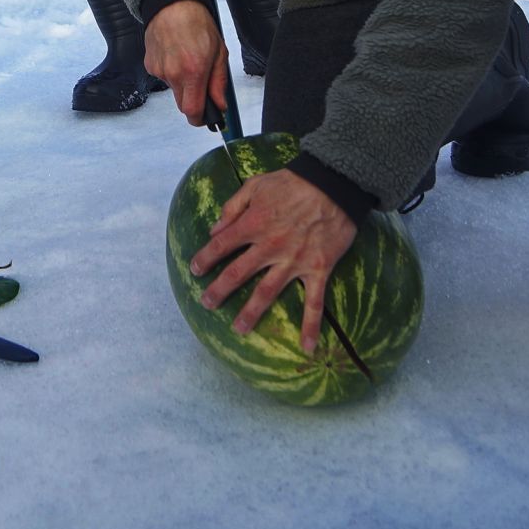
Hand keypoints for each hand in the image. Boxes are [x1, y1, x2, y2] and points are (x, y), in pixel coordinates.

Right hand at [144, 0, 230, 126]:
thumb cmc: (196, 23)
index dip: (201, 119)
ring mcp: (159, 70)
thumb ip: (218, 82)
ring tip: (188, 59)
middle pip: (182, 105)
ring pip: (174, 90)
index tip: (207, 118)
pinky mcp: (150, 65)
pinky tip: (176, 55)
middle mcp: (173, 74)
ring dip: (183, 83)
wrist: (172, 5)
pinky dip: (172, 72)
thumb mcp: (219, 52)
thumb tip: (220, 104)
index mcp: (193, 72)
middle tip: (202, 83)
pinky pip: (164, 77)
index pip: (192, 111)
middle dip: (194, 100)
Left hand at [190, 169, 358, 353]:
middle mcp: (270, 246)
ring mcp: (294, 261)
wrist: (334, 184)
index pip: (221, 245)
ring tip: (238, 329)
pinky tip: (307, 346)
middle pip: (238, 273)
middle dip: (219, 290)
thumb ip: (232, 207)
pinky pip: (315, 302)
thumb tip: (213, 230)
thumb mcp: (256, 185)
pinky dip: (311, 325)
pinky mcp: (318, 268)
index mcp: (253, 224)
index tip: (194, 270)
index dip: (204, 258)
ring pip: (267, 292)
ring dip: (251, 313)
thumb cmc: (292, 182)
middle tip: (206, 304)